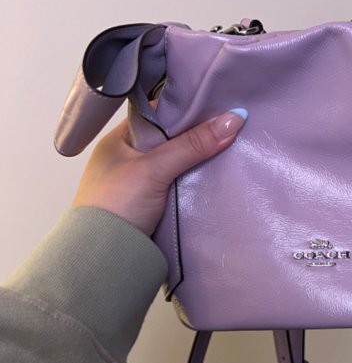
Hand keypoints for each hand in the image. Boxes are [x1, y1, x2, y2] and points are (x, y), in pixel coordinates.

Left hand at [72, 109, 247, 235]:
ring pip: (178, 162)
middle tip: (232, 125)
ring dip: (199, 159)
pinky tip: (218, 174)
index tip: (218, 105)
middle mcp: (129, 157)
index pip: (158, 114)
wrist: (105, 258)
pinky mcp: (153, 205)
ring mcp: (141, 182)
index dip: (187, 110)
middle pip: (172, 139)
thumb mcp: (154, 168)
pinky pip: (180, 183)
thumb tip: (234, 118)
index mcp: (119, 140)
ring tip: (234, 146)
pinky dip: (196, 180)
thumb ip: (192, 144)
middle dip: (198, 135)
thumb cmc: (117, 204)